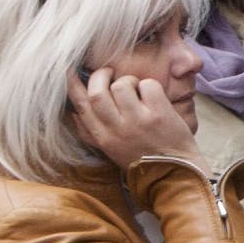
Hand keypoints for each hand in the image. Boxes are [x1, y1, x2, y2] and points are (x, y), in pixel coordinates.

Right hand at [74, 69, 196, 168]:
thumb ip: (90, 133)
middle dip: (100, 76)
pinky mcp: (160, 114)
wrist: (175, 172)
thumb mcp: (110, 150)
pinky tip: (153, 95)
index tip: (67, 70)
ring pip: (122, 85)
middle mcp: (117, 129)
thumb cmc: (142, 158)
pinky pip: (148, 85)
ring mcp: (139, 121)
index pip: (81, 106)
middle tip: (108, 72)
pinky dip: (149, 85)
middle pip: (97, 92)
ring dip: (128, 80)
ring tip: (135, 87)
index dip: (72, 85)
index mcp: (103, 137)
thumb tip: (72, 113)